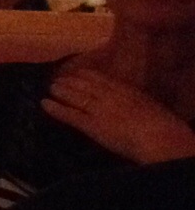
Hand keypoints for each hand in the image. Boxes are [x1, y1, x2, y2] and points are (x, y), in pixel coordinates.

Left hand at [42, 68, 194, 163]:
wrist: (161, 137)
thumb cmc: (165, 127)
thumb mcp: (153, 108)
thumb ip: (140, 104)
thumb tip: (138, 105)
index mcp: (128, 92)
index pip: (104, 80)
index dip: (89, 76)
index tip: (80, 72)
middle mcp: (111, 97)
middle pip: (87, 85)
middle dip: (72, 81)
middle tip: (58, 78)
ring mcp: (100, 110)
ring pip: (76, 97)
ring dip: (61, 91)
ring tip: (50, 87)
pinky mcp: (92, 125)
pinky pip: (70, 115)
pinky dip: (56, 109)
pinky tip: (44, 104)